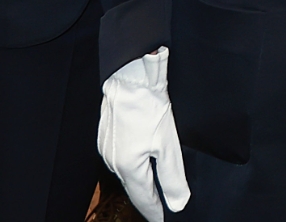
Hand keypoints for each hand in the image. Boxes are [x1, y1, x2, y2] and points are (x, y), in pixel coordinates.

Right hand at [97, 47, 189, 221]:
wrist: (131, 78)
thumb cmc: (150, 107)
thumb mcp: (168, 144)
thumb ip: (172, 176)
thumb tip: (177, 202)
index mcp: (128, 167)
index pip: (143, 198)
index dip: (155, 211)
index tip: (163, 220)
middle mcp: (113, 162)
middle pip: (134, 188)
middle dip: (148, 199)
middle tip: (161, 209)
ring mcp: (108, 149)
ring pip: (128, 173)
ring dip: (141, 183)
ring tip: (154, 191)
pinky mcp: (108, 136)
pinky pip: (122, 159)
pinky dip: (134, 167)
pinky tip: (143, 165)